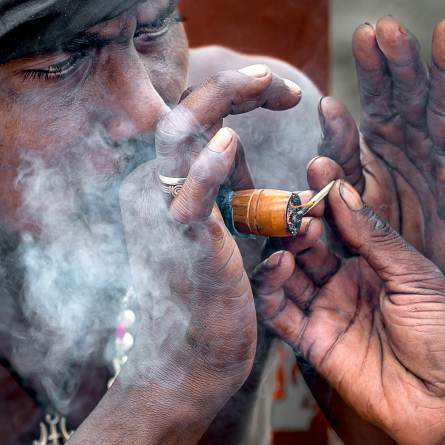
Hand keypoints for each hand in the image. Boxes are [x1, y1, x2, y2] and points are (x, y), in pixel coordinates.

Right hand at [119, 66, 300, 403]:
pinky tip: (230, 142)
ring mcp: (164, 216)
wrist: (189, 366)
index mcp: (170, 187)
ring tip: (263, 81)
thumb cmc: (210, 304)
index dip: (238, 94)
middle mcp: (157, 191)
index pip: (197, 118)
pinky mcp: (182, 246)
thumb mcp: (220, 234)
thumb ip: (226, 191)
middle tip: (277, 77)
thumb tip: (237, 147)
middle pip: (186, 114)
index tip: (287, 93)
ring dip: (220, 104)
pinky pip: (190, 200)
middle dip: (232, 86)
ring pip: (178, 139)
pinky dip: (206, 168)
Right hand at [254, 180, 444, 444]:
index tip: (316, 170)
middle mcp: (347, 283)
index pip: (343, 221)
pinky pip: (280, 314)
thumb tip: (343, 191)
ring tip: (292, 235)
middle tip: (294, 206)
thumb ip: (375, 237)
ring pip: (291, 275)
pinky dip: (272, 291)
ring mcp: (328, 312)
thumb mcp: (417, 277)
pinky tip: (280, 269)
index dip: (327, 198)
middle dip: (299, 222)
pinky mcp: (312, 343)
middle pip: (310, 245)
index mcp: (377, 263)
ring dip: (285, 251)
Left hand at [315, 16, 444, 297]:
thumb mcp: (342, 201)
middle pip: (412, 94)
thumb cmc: (367, 245)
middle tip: (395, 25)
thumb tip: (326, 113)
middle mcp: (413, 146)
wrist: (400, 299)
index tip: (366, 31)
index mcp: (379, 143)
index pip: (377, 95)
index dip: (374, 65)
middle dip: (405, 59)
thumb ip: (334, 162)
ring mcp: (442, 167)